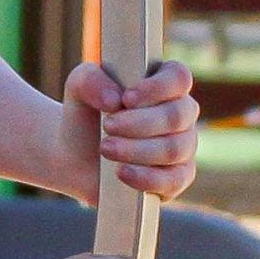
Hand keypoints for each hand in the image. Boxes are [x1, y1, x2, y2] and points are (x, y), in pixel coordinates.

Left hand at [64, 58, 199, 200]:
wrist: (75, 155)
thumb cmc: (87, 113)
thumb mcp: (79, 87)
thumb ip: (91, 80)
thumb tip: (114, 100)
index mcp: (165, 83)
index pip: (179, 78)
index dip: (157, 88)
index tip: (127, 99)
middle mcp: (181, 114)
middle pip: (177, 116)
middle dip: (140, 123)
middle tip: (108, 126)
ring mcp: (183, 147)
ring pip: (174, 149)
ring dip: (137, 149)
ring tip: (106, 148)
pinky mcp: (177, 178)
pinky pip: (174, 180)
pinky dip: (146, 177)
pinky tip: (122, 172)